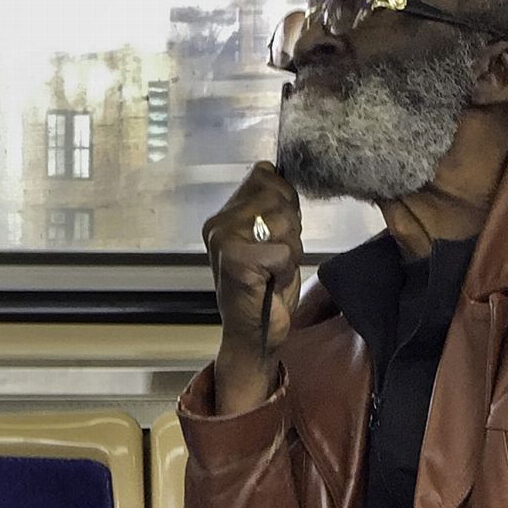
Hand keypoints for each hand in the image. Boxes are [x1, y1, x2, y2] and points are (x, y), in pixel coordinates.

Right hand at [201, 163, 302, 410]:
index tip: (275, 235)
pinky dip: (286, 270)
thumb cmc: (263, 291)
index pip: (265, 175)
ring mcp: (224, 241)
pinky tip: (271, 283)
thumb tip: (276, 170)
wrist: (253, 336)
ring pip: (284, 222)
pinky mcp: (237, 261)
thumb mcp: (270, 238)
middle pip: (279, 197)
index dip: (284, 202)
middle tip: (274, 258)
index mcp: (223, 216)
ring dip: (289, 249)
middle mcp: (218, 224)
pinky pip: (284, 251)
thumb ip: (271, 205)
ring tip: (272, 271)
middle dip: (289, 228)